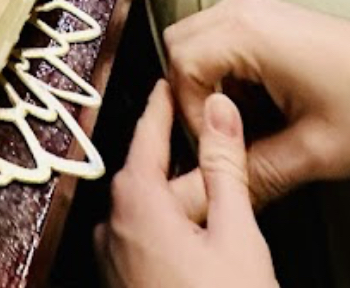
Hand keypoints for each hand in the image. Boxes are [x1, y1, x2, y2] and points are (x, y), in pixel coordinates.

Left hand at [95, 80, 276, 287]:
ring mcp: (112, 262)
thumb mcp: (238, 238)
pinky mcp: (120, 285)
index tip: (169, 82)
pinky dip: (168, 231)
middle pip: (147, 175)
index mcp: (135, 205)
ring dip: (177, 201)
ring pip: (147, 212)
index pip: (147, 134)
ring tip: (215, 197)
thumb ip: (226, 170)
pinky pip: (141, 242)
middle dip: (179, 160)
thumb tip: (220, 111)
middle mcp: (112, 230)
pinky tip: (199, 243)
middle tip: (209, 139)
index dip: (162, 105)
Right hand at [163, 0, 349, 214]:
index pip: (179, 68)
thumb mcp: (314, 154)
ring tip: (248, 128)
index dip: (191, 117)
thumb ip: (252, 175)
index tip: (222, 151)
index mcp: (249, 32)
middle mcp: (244, 9)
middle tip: (225, 140)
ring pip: (197, 43)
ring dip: (209, 88)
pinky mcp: (270, 20)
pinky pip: (222, 42)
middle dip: (191, 98)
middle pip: (179, 47)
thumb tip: (210, 196)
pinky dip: (227, 78)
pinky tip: (262, 111)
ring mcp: (257, 9)